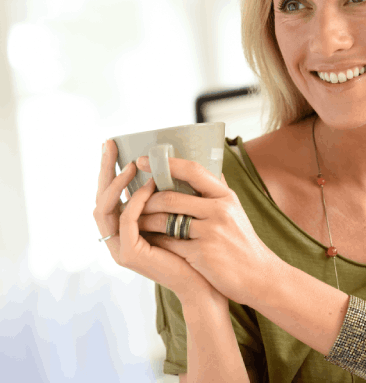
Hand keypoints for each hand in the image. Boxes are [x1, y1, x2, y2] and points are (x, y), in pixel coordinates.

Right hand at [94, 140, 226, 307]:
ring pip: (105, 209)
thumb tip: (171, 160)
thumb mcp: (176, 214)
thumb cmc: (196, 246)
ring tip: (133, 164)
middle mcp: (117, 238)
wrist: (207, 279)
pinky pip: (127, 220)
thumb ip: (166, 194)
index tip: (112, 144)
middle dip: (104, 170)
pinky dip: (137, 200)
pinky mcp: (130, 255)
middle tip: (110, 145)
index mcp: (125, 229)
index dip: (108, 170)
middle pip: (99, 199)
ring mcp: (120, 248)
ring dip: (119, 183)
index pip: (109, 195)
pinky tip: (151, 186)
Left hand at [135, 155, 278, 306]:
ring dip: (146, 221)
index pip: (193, 170)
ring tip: (135, 222)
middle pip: (171, 197)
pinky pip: (169, 243)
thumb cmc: (242, 242)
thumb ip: (216, 192)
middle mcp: (220, 210)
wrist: (259, 276)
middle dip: (147, 200)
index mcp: (226, 196)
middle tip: (132, 201)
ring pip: (165, 220)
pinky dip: (156, 242)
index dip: (167, 164)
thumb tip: (199, 170)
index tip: (143, 160)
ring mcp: (211, 232)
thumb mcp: (235, 211)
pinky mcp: (202, 254)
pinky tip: (149, 242)